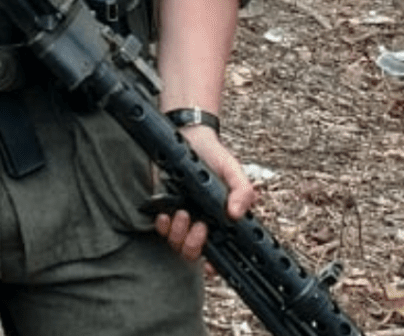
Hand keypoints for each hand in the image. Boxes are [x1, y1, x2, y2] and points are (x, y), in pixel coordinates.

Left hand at [152, 125, 256, 263]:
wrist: (188, 137)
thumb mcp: (233, 169)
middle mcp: (202, 223)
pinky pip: (161, 228)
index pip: (221, 254)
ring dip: (178, 234)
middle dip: (195, 245)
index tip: (211, 264)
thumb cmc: (214, 155)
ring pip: (177, 244)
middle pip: (194, 253)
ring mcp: (182, 217)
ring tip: (183, 213)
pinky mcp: (165, 207)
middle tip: (200, 225)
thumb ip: (242, 190)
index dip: (215, 266)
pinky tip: (166, 213)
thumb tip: (236, 214)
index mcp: (222, 221)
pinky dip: (162, 225)